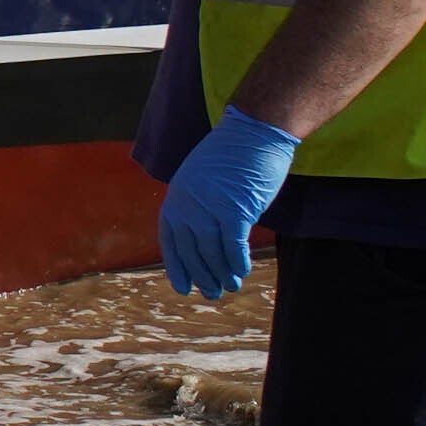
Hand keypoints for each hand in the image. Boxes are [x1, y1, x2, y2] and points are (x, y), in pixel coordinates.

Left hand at [157, 106, 299, 298]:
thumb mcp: (202, 180)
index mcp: (177, 197)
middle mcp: (188, 204)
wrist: (254, 131)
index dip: (177, 266)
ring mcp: (210, 206)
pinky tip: (242, 272)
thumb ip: (198, 207)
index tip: (183, 287)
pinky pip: (234, 243)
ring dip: (221, 273)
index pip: (171, 240)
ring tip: (230, 288)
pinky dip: (237, 260)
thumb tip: (203, 240)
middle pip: (192, 250)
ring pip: (212, 251)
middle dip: (202, 275)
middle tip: (212, 294)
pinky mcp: (235, 208)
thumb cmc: (232, 157)